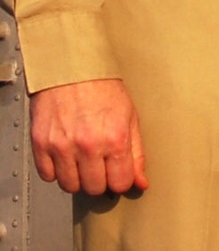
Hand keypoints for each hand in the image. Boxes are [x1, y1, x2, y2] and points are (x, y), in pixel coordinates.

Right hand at [30, 78, 148, 195]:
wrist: (71, 66)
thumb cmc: (102, 86)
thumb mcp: (129, 115)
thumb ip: (137, 152)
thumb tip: (140, 182)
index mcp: (115, 137)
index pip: (120, 183)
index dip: (120, 179)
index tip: (117, 172)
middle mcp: (88, 145)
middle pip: (94, 188)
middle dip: (99, 178)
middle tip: (99, 161)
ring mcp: (62, 146)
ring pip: (70, 186)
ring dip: (77, 176)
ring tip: (81, 156)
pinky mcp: (41, 145)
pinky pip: (48, 176)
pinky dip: (55, 169)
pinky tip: (65, 153)